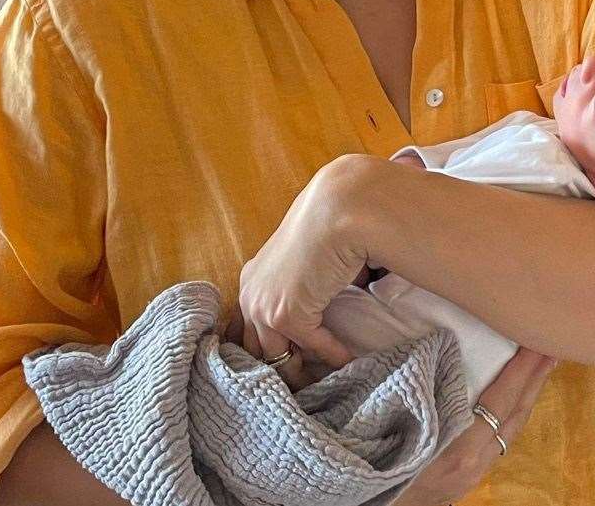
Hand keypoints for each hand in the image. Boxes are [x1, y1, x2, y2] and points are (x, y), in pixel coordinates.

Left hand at [235, 155, 374, 384]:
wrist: (338, 209)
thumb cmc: (326, 225)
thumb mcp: (303, 257)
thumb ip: (301, 282)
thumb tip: (321, 302)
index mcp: (251, 279)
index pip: (246, 329)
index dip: (265, 349)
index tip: (288, 363)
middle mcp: (249, 296)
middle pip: (255, 350)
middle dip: (277, 368)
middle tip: (303, 384)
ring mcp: (264, 307)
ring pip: (277, 358)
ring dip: (301, 371)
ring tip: (323, 382)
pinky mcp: (287, 315)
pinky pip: (313, 345)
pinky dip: (332, 355)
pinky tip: (348, 360)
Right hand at [392, 348, 555, 505]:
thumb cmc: (378, 464)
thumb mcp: (397, 425)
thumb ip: (422, 391)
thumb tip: (431, 349)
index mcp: (460, 448)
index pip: (502, 399)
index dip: (521, 369)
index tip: (535, 339)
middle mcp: (475, 463)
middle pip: (515, 415)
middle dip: (535, 379)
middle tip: (552, 345)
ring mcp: (475, 475)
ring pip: (511, 431)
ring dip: (527, 396)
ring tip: (542, 367)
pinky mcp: (470, 480)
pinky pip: (500, 441)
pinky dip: (512, 415)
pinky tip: (516, 401)